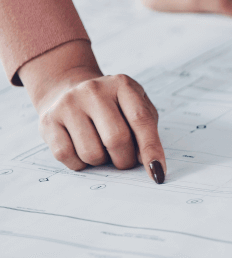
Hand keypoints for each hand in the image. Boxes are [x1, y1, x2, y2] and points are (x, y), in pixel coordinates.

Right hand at [18, 41, 165, 182]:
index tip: (158, 172)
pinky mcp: (49, 121)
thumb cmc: (112, 106)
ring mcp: (69, 104)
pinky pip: (67, 156)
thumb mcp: (135, 107)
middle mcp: (94, 91)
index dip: (151, 149)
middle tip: (124, 159)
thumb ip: (146, 131)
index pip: (141, 121)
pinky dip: (79, 163)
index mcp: (122, 85)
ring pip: (91, 153)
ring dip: (101, 161)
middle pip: (116, 140)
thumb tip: (150, 164)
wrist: (68, 89)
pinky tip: (81, 149)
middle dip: (125, 159)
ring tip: (101, 148)